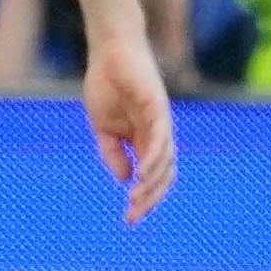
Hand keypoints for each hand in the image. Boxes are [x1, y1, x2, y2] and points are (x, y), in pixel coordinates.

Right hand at [81, 26, 176, 221]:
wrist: (109, 51)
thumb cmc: (108, 85)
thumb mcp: (104, 127)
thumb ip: (114, 153)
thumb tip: (125, 180)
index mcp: (145, 140)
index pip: (154, 177)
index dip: (145, 199)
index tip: (129, 219)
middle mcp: (158, 134)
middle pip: (165, 175)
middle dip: (150, 200)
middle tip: (133, 218)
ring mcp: (160, 120)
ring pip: (166, 160)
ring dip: (153, 183)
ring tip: (137, 200)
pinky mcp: (158, 106)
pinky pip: (161, 136)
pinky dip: (154, 156)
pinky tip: (144, 173)